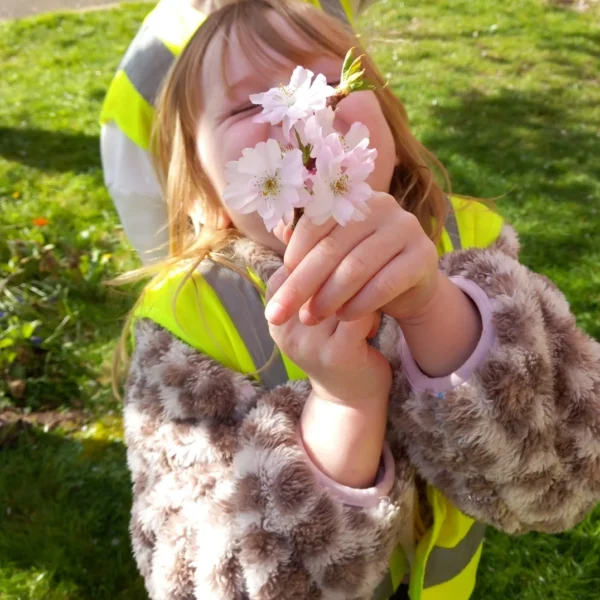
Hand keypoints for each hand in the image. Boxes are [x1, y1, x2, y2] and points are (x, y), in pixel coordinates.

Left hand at [266, 192, 440, 327]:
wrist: (410, 286)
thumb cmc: (362, 267)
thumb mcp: (334, 253)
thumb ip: (310, 241)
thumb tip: (279, 231)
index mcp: (353, 198)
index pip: (315, 222)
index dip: (293, 255)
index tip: (276, 283)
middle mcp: (381, 206)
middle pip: (332, 248)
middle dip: (301, 285)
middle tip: (279, 313)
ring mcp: (405, 229)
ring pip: (356, 267)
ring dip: (328, 297)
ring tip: (310, 318)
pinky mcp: (423, 256)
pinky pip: (385, 284)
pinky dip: (359, 304)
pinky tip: (343, 317)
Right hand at [266, 267, 390, 403]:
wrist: (349, 393)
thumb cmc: (333, 340)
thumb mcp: (314, 305)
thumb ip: (306, 270)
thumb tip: (287, 224)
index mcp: (275, 312)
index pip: (294, 265)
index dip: (323, 254)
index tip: (345, 254)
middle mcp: (284, 328)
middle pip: (315, 276)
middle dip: (343, 263)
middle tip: (367, 256)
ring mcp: (308, 343)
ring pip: (339, 290)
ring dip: (361, 284)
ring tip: (373, 284)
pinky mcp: (336, 354)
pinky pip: (358, 312)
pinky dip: (372, 304)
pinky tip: (380, 309)